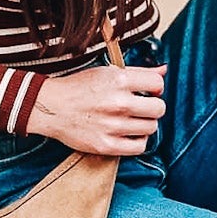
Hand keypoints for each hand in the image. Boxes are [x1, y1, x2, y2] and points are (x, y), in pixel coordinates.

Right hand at [27, 64, 166, 156]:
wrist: (52, 107)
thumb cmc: (80, 88)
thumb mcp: (108, 72)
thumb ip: (139, 72)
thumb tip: (164, 70)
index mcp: (119, 80)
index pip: (158, 84)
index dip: (156, 88)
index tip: (148, 91)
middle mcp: (118, 103)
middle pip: (159, 109)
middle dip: (153, 107)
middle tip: (142, 107)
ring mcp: (113, 126)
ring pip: (151, 128)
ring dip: (145, 124)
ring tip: (132, 120)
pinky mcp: (107, 145)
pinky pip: (140, 147)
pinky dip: (138, 141)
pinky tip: (129, 133)